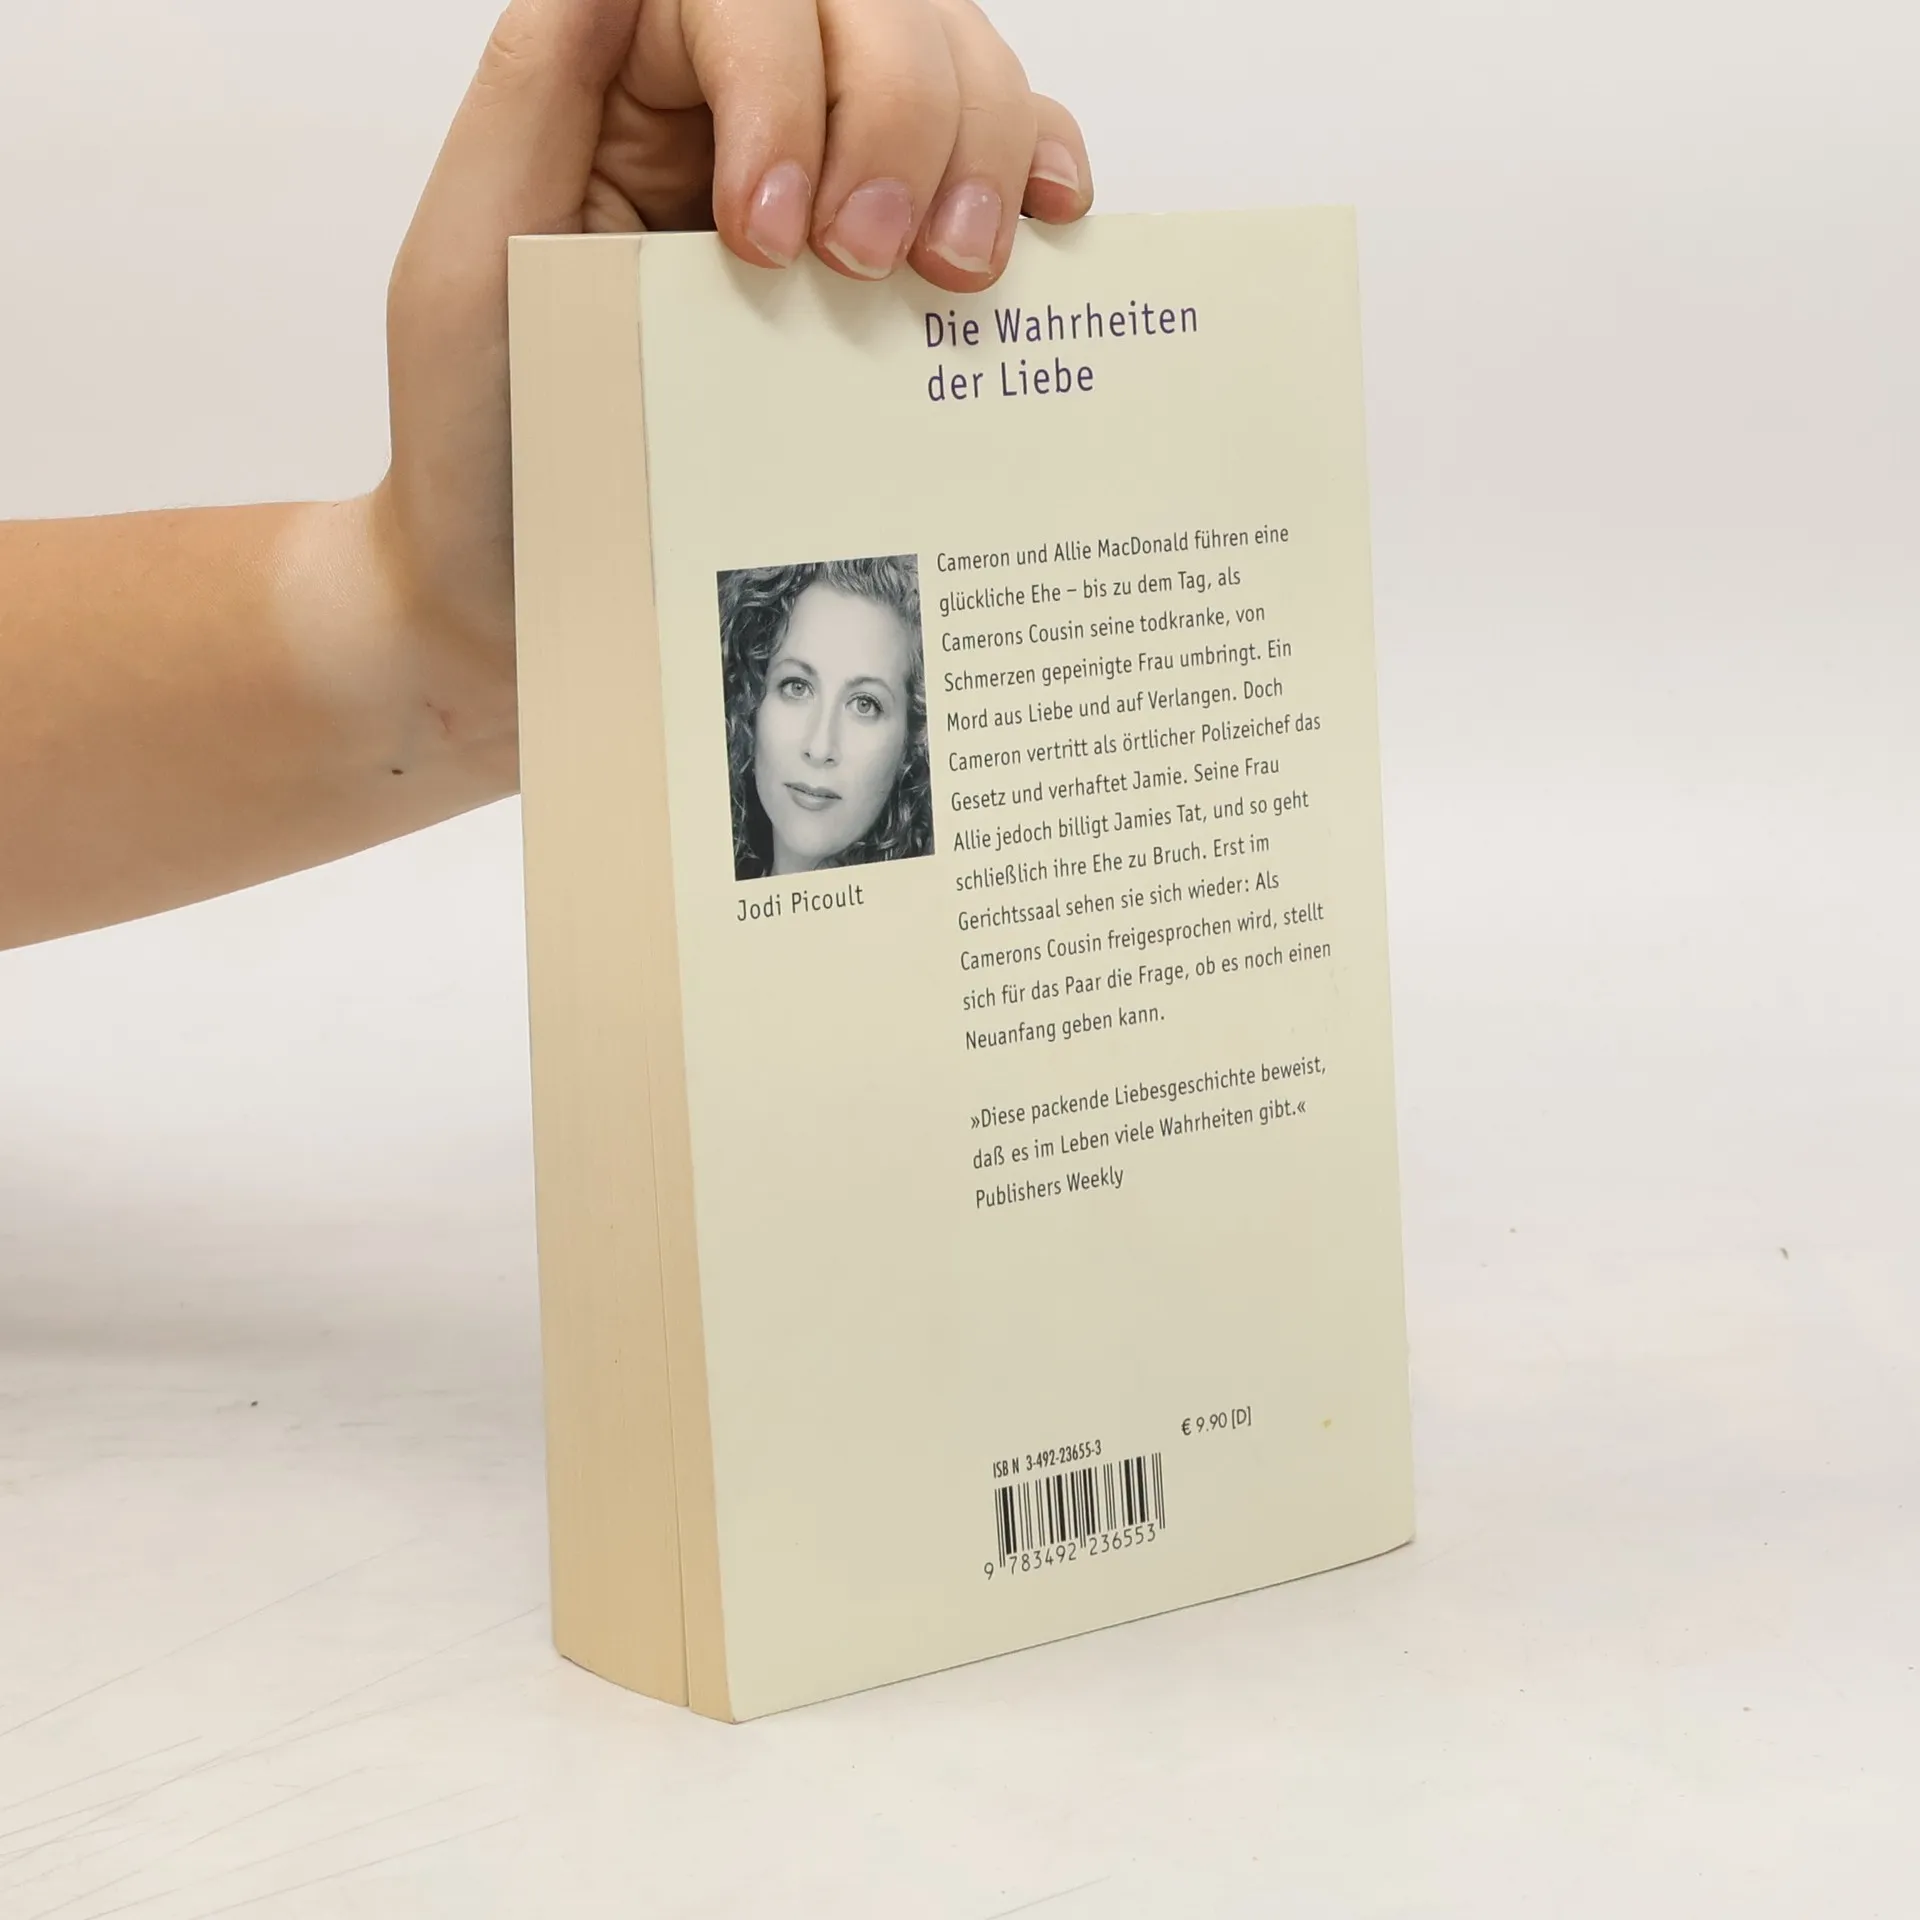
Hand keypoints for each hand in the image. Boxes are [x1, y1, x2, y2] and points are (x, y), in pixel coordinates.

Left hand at [373, 0, 1092, 765]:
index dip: (779, 88)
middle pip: (871, 11)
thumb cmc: (492, 455)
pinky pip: (1002, 155)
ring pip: (954, 61)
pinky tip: (1043, 225)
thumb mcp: (469, 270)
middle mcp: (735, 108)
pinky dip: (1039, 163)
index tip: (767, 240)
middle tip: (869, 264)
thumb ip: (532, 96)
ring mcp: (830, 173)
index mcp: (625, 86)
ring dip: (979, 148)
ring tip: (953, 276)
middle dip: (897, 119)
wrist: (546, 601)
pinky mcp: (896, 256)